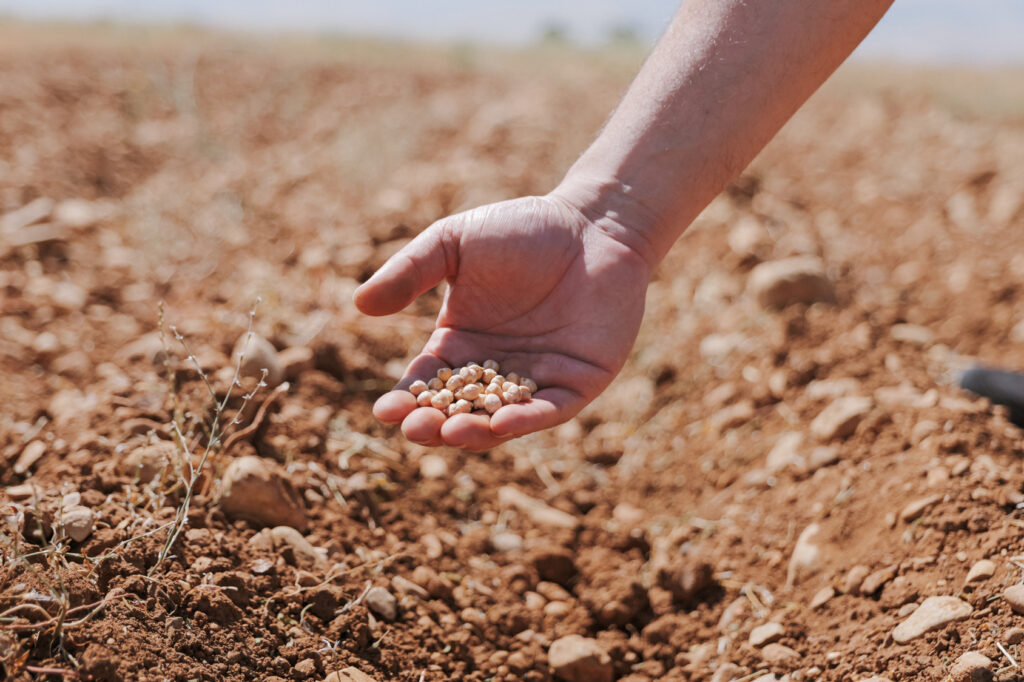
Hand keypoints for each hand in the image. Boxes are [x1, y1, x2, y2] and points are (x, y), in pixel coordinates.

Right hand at [353, 192, 651, 449]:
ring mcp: (536, 380)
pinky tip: (505, 422)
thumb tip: (360, 305)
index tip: (385, 411)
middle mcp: (495, 370)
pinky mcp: (578, 383)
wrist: (594, 223)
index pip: (426, 385)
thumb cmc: (523, 228)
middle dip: (435, 425)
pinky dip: (527, 420)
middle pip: (458, 412)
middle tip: (417, 429)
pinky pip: (549, 410)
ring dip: (477, 432)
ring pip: (501, 420)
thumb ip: (410, 272)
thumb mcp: (455, 243)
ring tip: (454, 432)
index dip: (405, 401)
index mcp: (460, 344)